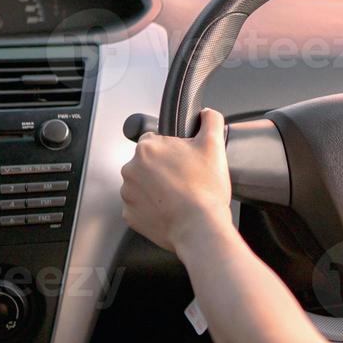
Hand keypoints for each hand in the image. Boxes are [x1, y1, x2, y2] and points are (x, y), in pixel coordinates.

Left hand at [120, 108, 231, 255]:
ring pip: (143, 185)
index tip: (184, 162)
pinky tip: (171, 210)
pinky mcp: (130, 215)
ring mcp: (128, 194)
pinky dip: (153, 208)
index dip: (173, 150)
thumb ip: (210, 121)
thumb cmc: (205, 190)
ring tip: (179, 197)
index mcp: (148, 148)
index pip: (155, 139)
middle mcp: (131, 169)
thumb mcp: (214, 146)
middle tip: (185, 180)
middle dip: (163, 170)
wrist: (199, 228)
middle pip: (148, 163)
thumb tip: (207, 114)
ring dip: (156, 189)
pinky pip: (140, 207)